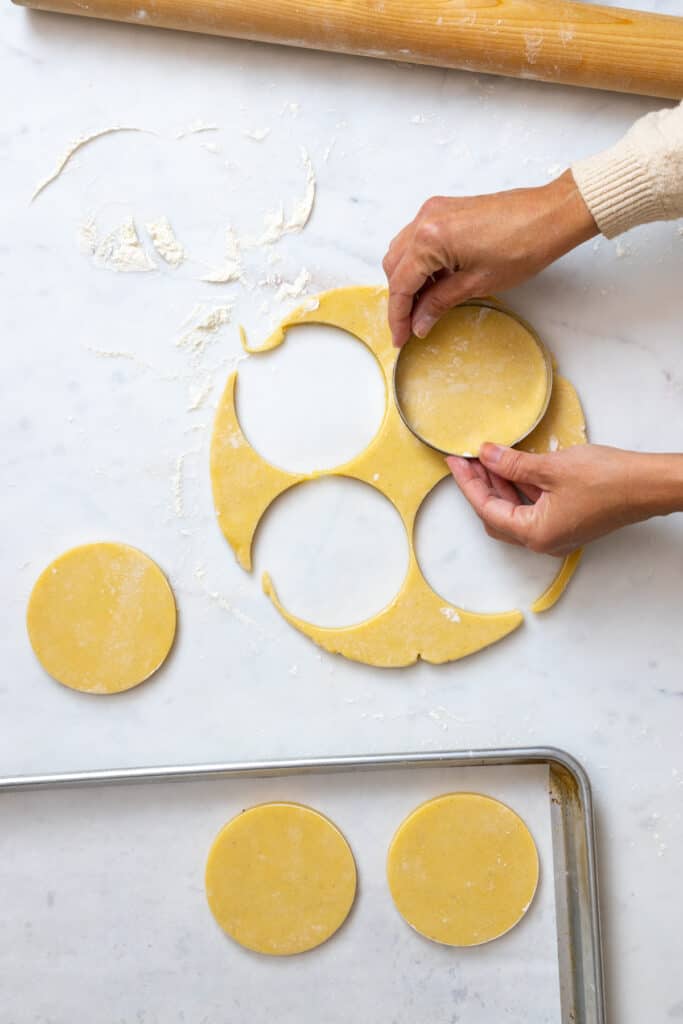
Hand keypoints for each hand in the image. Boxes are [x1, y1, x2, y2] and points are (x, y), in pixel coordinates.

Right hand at [382, 170, 596, 347]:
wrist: (551, 215)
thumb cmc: (524, 245)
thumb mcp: (477, 284)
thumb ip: (440, 303)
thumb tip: (419, 323)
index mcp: (430, 238)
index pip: (400, 284)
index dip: (398, 316)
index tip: (400, 337)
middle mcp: (425, 220)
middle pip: (395, 266)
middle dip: (400, 298)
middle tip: (411, 326)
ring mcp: (434, 212)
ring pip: (403, 252)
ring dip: (409, 280)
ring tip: (425, 307)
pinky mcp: (445, 210)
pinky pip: (418, 240)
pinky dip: (421, 263)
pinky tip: (436, 283)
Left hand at [447, 444, 682, 555]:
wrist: (649, 485)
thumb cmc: (608, 480)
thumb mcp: (551, 468)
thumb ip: (512, 464)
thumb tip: (487, 456)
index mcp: (535, 534)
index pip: (487, 509)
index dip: (468, 483)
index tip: (456, 462)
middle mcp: (543, 540)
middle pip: (496, 515)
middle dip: (480, 486)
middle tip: (468, 460)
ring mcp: (556, 533)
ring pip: (515, 511)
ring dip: (500, 486)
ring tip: (487, 459)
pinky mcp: (568, 522)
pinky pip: (533, 508)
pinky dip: (520, 489)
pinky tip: (513, 467)